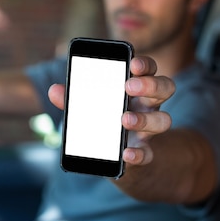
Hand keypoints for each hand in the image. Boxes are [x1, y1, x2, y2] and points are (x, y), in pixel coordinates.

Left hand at [48, 55, 174, 165]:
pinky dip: (138, 154)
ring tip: (124, 119)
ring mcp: (149, 130)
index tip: (132, 63)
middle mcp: (148, 106)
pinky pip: (148, 154)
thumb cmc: (103, 121)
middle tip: (128, 86)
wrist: (114, 157)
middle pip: (165, 88)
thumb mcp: (88, 107)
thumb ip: (73, 98)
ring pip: (163, 120)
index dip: (144, 64)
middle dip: (150, 84)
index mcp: (136, 89)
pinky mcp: (144, 153)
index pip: (148, 69)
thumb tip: (54, 90)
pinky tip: (126, 153)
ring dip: (145, 119)